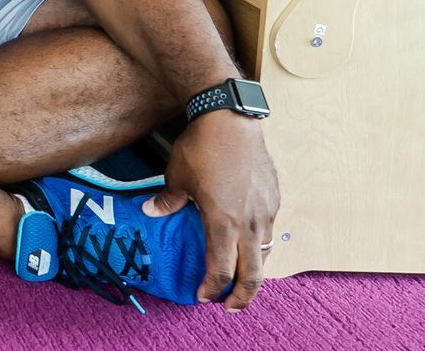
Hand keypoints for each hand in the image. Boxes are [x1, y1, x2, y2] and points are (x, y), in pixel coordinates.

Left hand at [142, 112, 278, 310]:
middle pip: (254, 274)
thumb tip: (151, 212)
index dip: (212, 288)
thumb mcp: (176, 177)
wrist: (231, 119)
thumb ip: (167, 201)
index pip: (222, 270)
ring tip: (242, 277)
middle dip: (243, 296)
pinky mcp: (274, 198)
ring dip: (255, 270)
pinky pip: (270, 230)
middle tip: (230, 306)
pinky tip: (250, 241)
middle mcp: (250, 223)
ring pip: (266, 253)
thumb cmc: (201, 148)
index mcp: (223, 223)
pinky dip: (261, 245)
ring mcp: (266, 211)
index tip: (203, 296)